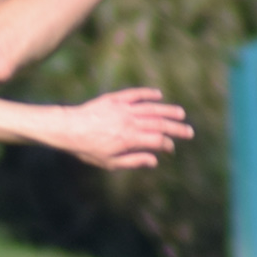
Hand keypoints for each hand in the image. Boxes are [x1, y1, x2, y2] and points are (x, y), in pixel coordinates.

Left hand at [59, 87, 193, 169]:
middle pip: (159, 123)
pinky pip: (135, 94)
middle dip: (176, 128)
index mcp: (129, 139)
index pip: (157, 140)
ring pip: (151, 108)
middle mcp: (129, 122)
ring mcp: (123, 108)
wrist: (67, 128)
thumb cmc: (86, 149)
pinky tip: (158, 95)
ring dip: (168, 110)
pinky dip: (148, 94)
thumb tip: (154, 161)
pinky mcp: (115, 99)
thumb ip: (133, 160)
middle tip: (189, 132)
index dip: (167, 145)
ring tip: (181, 113)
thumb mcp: (109, 162)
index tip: (171, 149)